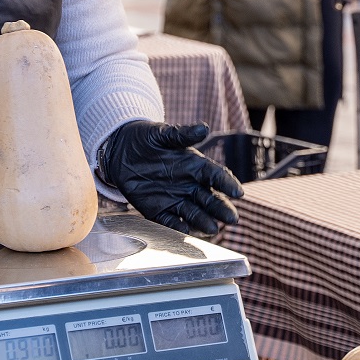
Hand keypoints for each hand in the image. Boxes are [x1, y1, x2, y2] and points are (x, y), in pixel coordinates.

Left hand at [96, 121, 243, 237]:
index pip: (216, 175)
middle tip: (232, 218)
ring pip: (193, 213)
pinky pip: (169, 221)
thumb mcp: (163, 134)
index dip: (227, 183)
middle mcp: (190, 185)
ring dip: (203, 222)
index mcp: (196, 166)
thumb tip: (204, 128)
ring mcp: (174, 199)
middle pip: (209, 199)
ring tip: (212, 229)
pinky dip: (177, 227)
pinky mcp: (157, 210)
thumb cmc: (147, 139)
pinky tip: (185, 232)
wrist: (121, 150)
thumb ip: (182, 134)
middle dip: (221, 209)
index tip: (238, 192)